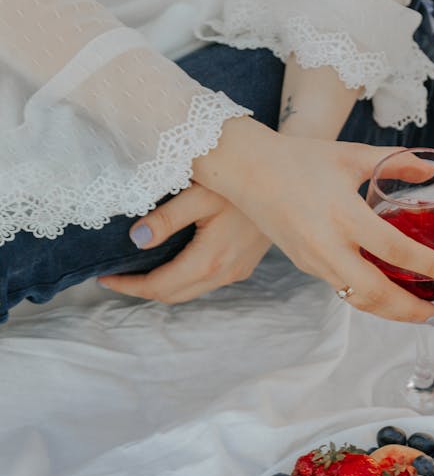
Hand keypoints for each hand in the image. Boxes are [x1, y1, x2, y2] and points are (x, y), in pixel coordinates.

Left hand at [98, 184, 271, 302]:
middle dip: (141, 290)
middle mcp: (225, 273)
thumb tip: (136, 239)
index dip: (129, 286)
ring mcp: (237, 271)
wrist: (288, 182)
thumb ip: (166, 218)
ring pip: (190, 291)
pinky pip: (205, 282)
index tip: (103, 277)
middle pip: (173, 295)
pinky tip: (169, 262)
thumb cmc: (242, 180)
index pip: (160, 285)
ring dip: (162, 286)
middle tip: (115, 277)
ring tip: (137, 271)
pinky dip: (181, 279)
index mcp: (210, 259)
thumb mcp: (200, 192)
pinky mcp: (243, 265)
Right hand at [192, 117, 433, 322]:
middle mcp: (328, 244)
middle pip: (375, 292)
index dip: (427, 264)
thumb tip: (432, 170)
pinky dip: (369, 299)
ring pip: (357, 299)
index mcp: (343, 214)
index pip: (393, 249)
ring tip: (419, 313)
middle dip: (410, 310)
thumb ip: (396, 162)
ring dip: (390, 311)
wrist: (246, 168)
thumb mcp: (352, 155)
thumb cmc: (300, 158)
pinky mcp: (305, 265)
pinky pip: (342, 290)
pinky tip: (389, 297)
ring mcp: (314, 260)